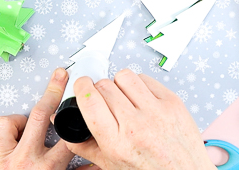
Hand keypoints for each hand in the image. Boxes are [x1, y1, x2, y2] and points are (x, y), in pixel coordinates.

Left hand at [0, 68, 75, 169]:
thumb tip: (93, 164)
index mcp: (47, 169)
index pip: (67, 137)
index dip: (74, 117)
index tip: (80, 103)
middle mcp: (24, 161)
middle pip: (39, 116)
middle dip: (52, 92)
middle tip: (58, 78)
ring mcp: (2, 161)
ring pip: (6, 122)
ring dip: (16, 121)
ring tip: (22, 128)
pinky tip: (1, 140)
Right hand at [65, 69, 215, 169]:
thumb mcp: (111, 165)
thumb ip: (85, 145)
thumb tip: (65, 128)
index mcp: (117, 143)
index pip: (90, 101)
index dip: (81, 88)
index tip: (81, 85)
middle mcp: (137, 126)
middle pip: (105, 87)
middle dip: (99, 89)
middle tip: (103, 98)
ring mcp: (157, 112)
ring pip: (124, 76)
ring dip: (119, 83)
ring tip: (123, 97)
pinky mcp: (172, 102)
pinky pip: (146, 78)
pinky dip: (139, 84)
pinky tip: (140, 98)